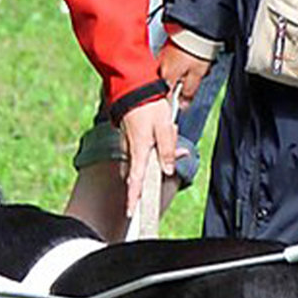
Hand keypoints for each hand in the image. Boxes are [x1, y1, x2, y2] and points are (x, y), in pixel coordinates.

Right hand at [120, 98, 177, 218]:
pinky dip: (156, 139)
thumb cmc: (148, 105)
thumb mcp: (164, 127)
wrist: (133, 86)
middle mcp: (131, 149)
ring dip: (161, 145)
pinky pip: (145, 146)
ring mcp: (129, 143)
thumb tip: (168, 169)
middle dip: (159, 162)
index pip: (135, 181)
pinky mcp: (131, 136)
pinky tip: (163, 124)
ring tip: (167, 124)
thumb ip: (167, 149)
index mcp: (139, 150)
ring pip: (147, 155)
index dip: (133, 198)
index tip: (130, 212)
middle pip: (145, 169)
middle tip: (167, 136)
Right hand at [159, 40, 211, 110]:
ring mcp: (162, 56)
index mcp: (166, 76)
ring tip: (197, 65)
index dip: (176, 101)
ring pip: (172, 71)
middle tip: (196, 78)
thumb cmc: (195, 49)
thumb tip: (184, 104)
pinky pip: (173, 61)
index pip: (167, 95)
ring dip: (183, 72)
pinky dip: (181, 62)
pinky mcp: (166, 48)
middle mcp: (161, 66)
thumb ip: (189, 92)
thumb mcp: (196, 75)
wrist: (195, 29)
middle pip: (170, 83)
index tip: (183, 103)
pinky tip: (192, 58)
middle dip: (182, 83)